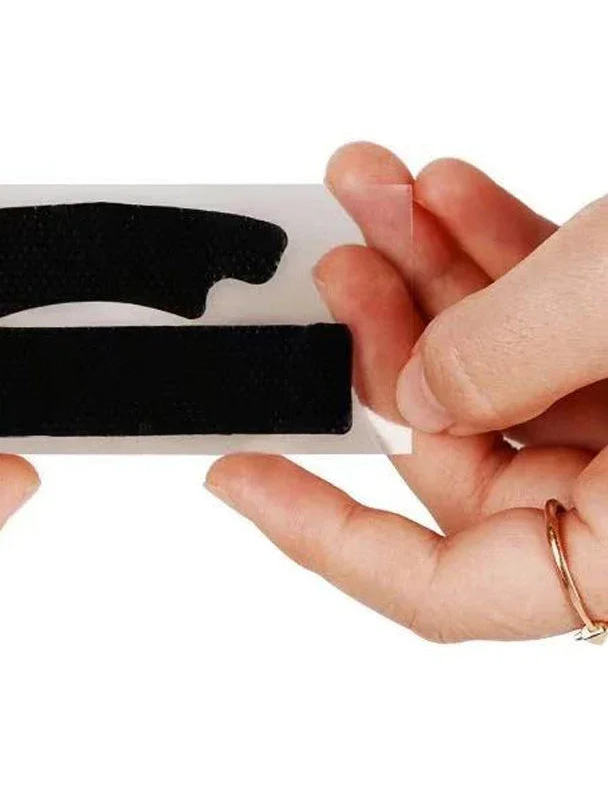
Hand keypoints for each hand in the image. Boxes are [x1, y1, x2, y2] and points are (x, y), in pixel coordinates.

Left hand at [206, 144, 607, 641]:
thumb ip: (508, 354)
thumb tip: (411, 391)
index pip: (439, 591)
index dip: (319, 536)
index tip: (233, 473)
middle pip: (453, 439)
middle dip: (381, 339)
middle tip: (333, 267)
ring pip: (498, 364)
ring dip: (430, 272)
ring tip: (379, 194)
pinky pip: (553, 320)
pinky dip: (499, 254)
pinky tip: (444, 194)